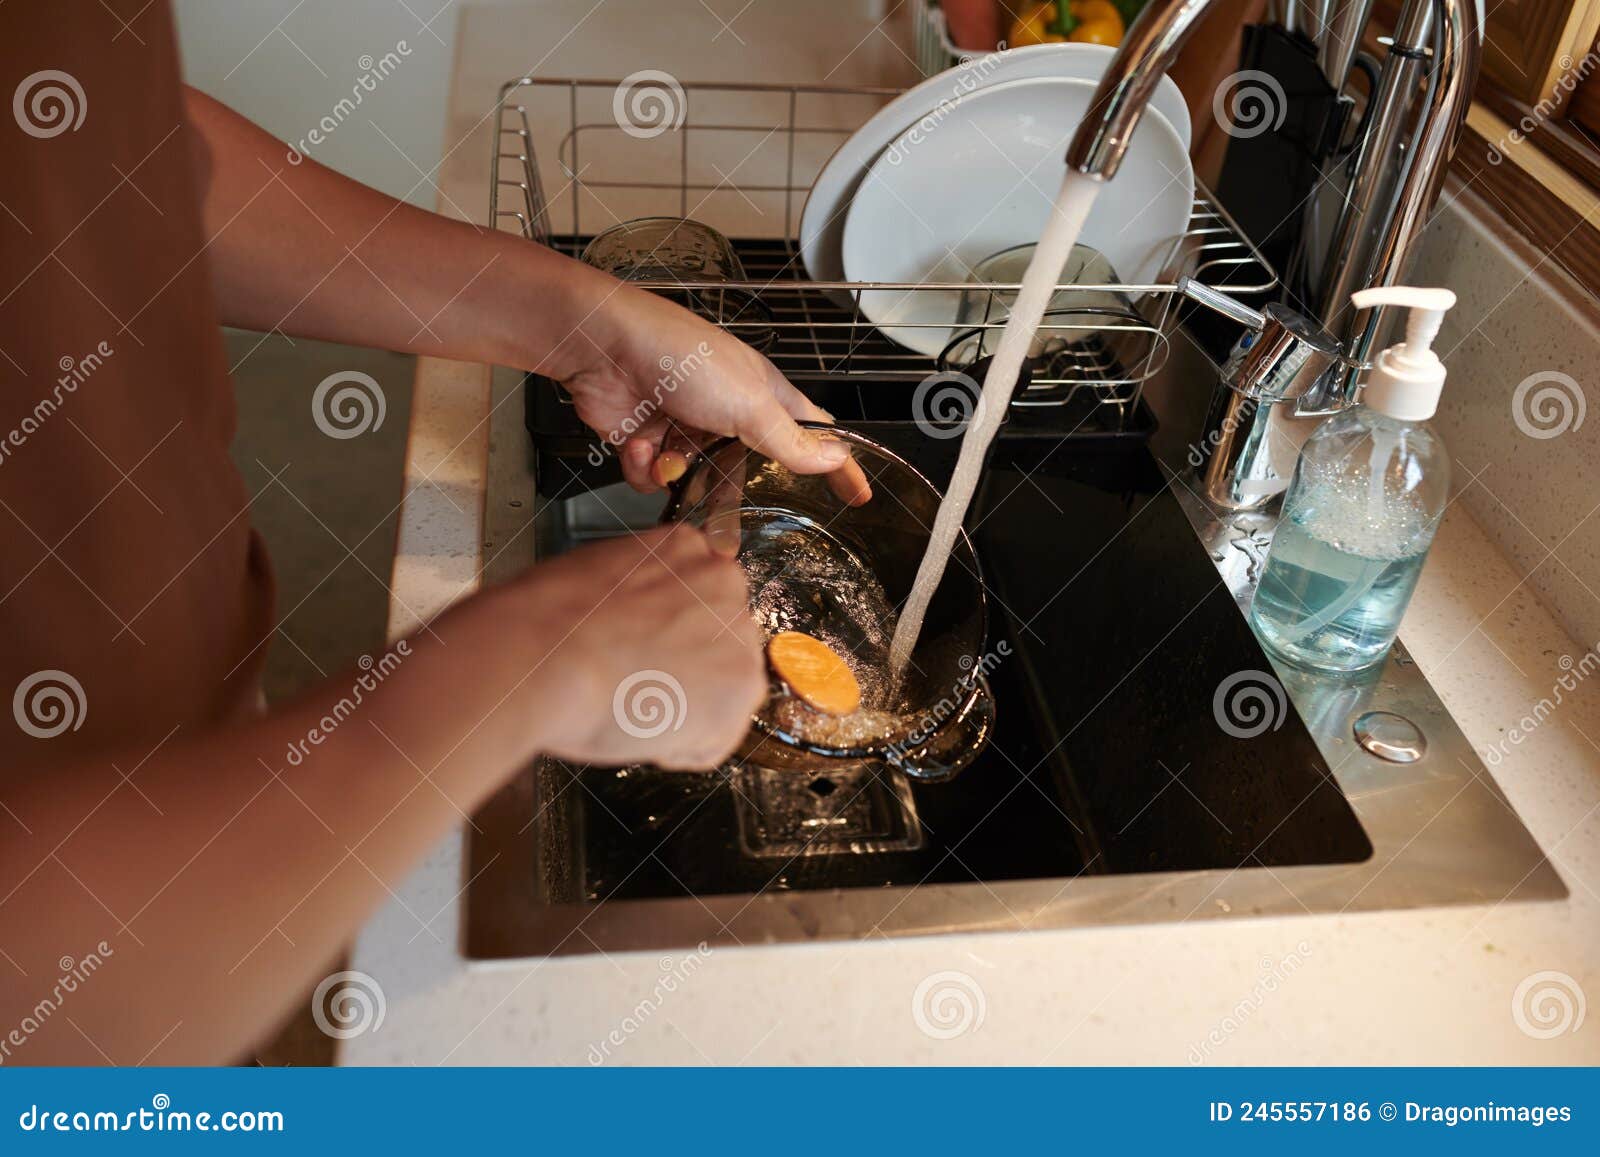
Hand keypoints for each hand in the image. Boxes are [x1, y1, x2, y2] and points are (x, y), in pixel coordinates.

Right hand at [516, 524, 765, 769]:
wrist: (545, 655)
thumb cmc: (549, 623)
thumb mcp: (596, 575)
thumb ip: (639, 593)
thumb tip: (640, 619)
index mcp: (687, 550)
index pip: (699, 599)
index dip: (667, 637)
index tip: (643, 651)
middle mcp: (725, 586)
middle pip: (718, 645)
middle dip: (684, 672)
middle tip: (636, 684)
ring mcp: (739, 637)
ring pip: (721, 693)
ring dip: (683, 711)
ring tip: (632, 704)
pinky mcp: (740, 690)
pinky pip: (715, 737)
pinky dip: (680, 749)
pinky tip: (641, 729)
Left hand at [565, 278, 871, 502]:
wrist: (606, 348)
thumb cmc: (682, 357)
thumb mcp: (750, 404)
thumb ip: (791, 441)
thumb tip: (836, 460)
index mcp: (762, 395)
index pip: (813, 435)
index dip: (837, 464)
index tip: (858, 495)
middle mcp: (726, 412)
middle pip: (746, 470)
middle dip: (729, 495)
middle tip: (726, 525)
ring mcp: (684, 426)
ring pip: (696, 480)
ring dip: (680, 476)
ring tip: (668, 456)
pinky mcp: (646, 439)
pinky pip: (655, 477)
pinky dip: (645, 468)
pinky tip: (638, 446)